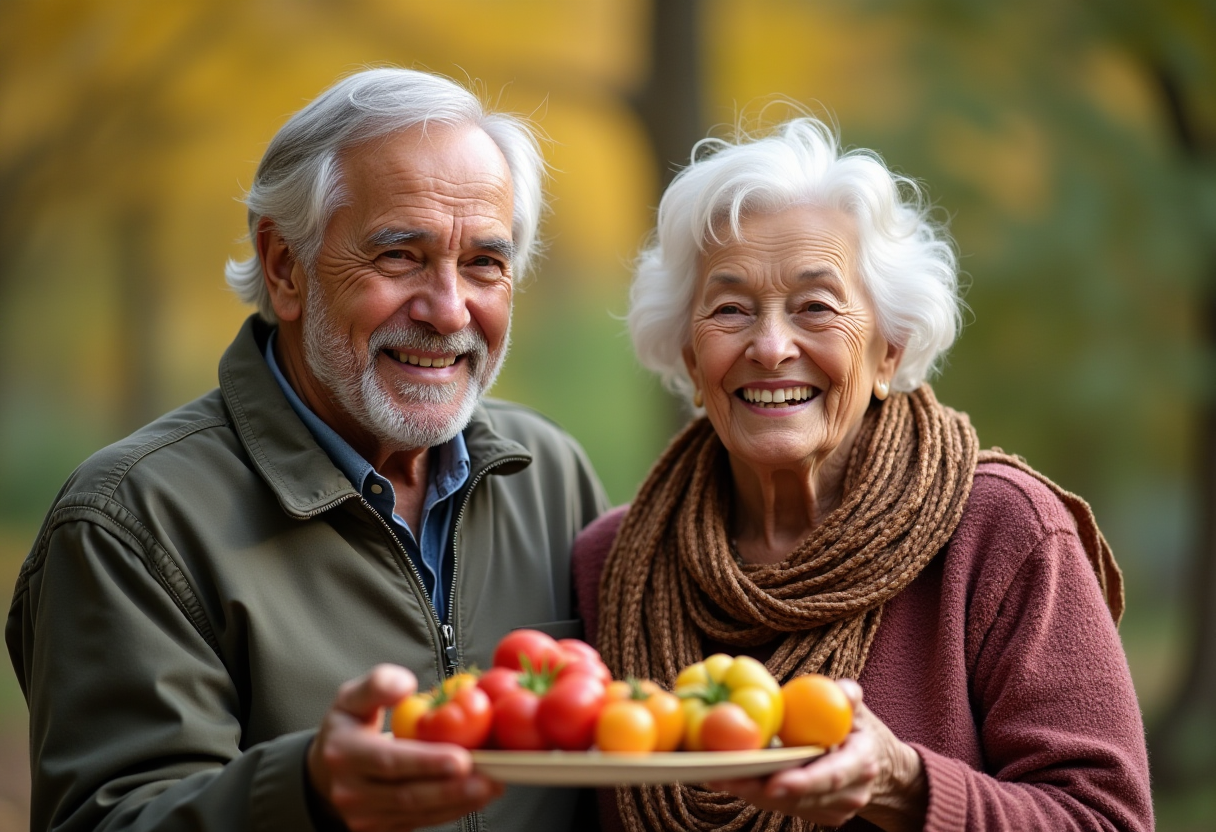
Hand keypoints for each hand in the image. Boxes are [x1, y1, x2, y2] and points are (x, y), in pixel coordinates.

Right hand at [307, 664, 503, 831]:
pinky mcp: (382, 829)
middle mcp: (352, 791)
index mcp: (345, 753)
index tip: (461, 758)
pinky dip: (453, 810)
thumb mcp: (352, 697)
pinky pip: (422, 821)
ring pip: (419, 812)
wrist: (327, 771)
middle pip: (408, 794)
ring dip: (460, 801)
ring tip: (493, 783)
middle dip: (453, 787)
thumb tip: (406, 685)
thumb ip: (378, 684)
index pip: (389, 761)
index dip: (427, 762)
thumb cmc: (347, 727)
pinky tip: (477, 795)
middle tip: (491, 775)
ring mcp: (366, 815)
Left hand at [707, 680, 926, 831]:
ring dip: (748, 790)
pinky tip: (728, 777)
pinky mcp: (817, 816)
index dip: (802, 783)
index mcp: (859, 765)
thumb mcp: (859, 711)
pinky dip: (756, 792)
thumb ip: (848, 698)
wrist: (883, 771)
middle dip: (757, 788)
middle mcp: (849, 795)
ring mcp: (833, 811)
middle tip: (721, 775)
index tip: (772, 783)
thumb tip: (842, 689)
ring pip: (784, 805)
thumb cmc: (863, 732)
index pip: (829, 777)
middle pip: (798, 797)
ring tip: (713, 772)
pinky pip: (782, 807)